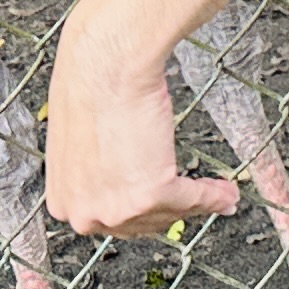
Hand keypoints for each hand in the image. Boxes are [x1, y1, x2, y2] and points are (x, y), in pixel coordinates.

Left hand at [44, 16, 243, 239]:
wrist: (105, 64)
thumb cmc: (91, 86)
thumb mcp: (84, 143)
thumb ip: (100, 171)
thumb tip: (127, 177)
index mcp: (64, 201)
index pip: (111, 220)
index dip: (146, 212)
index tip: (168, 207)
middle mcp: (84, 213)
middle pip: (142, 224)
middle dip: (175, 210)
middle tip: (198, 200)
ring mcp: (116, 208)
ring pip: (168, 212)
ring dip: (199, 202)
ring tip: (220, 193)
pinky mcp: (148, 194)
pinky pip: (191, 198)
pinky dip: (213, 195)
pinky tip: (224, 191)